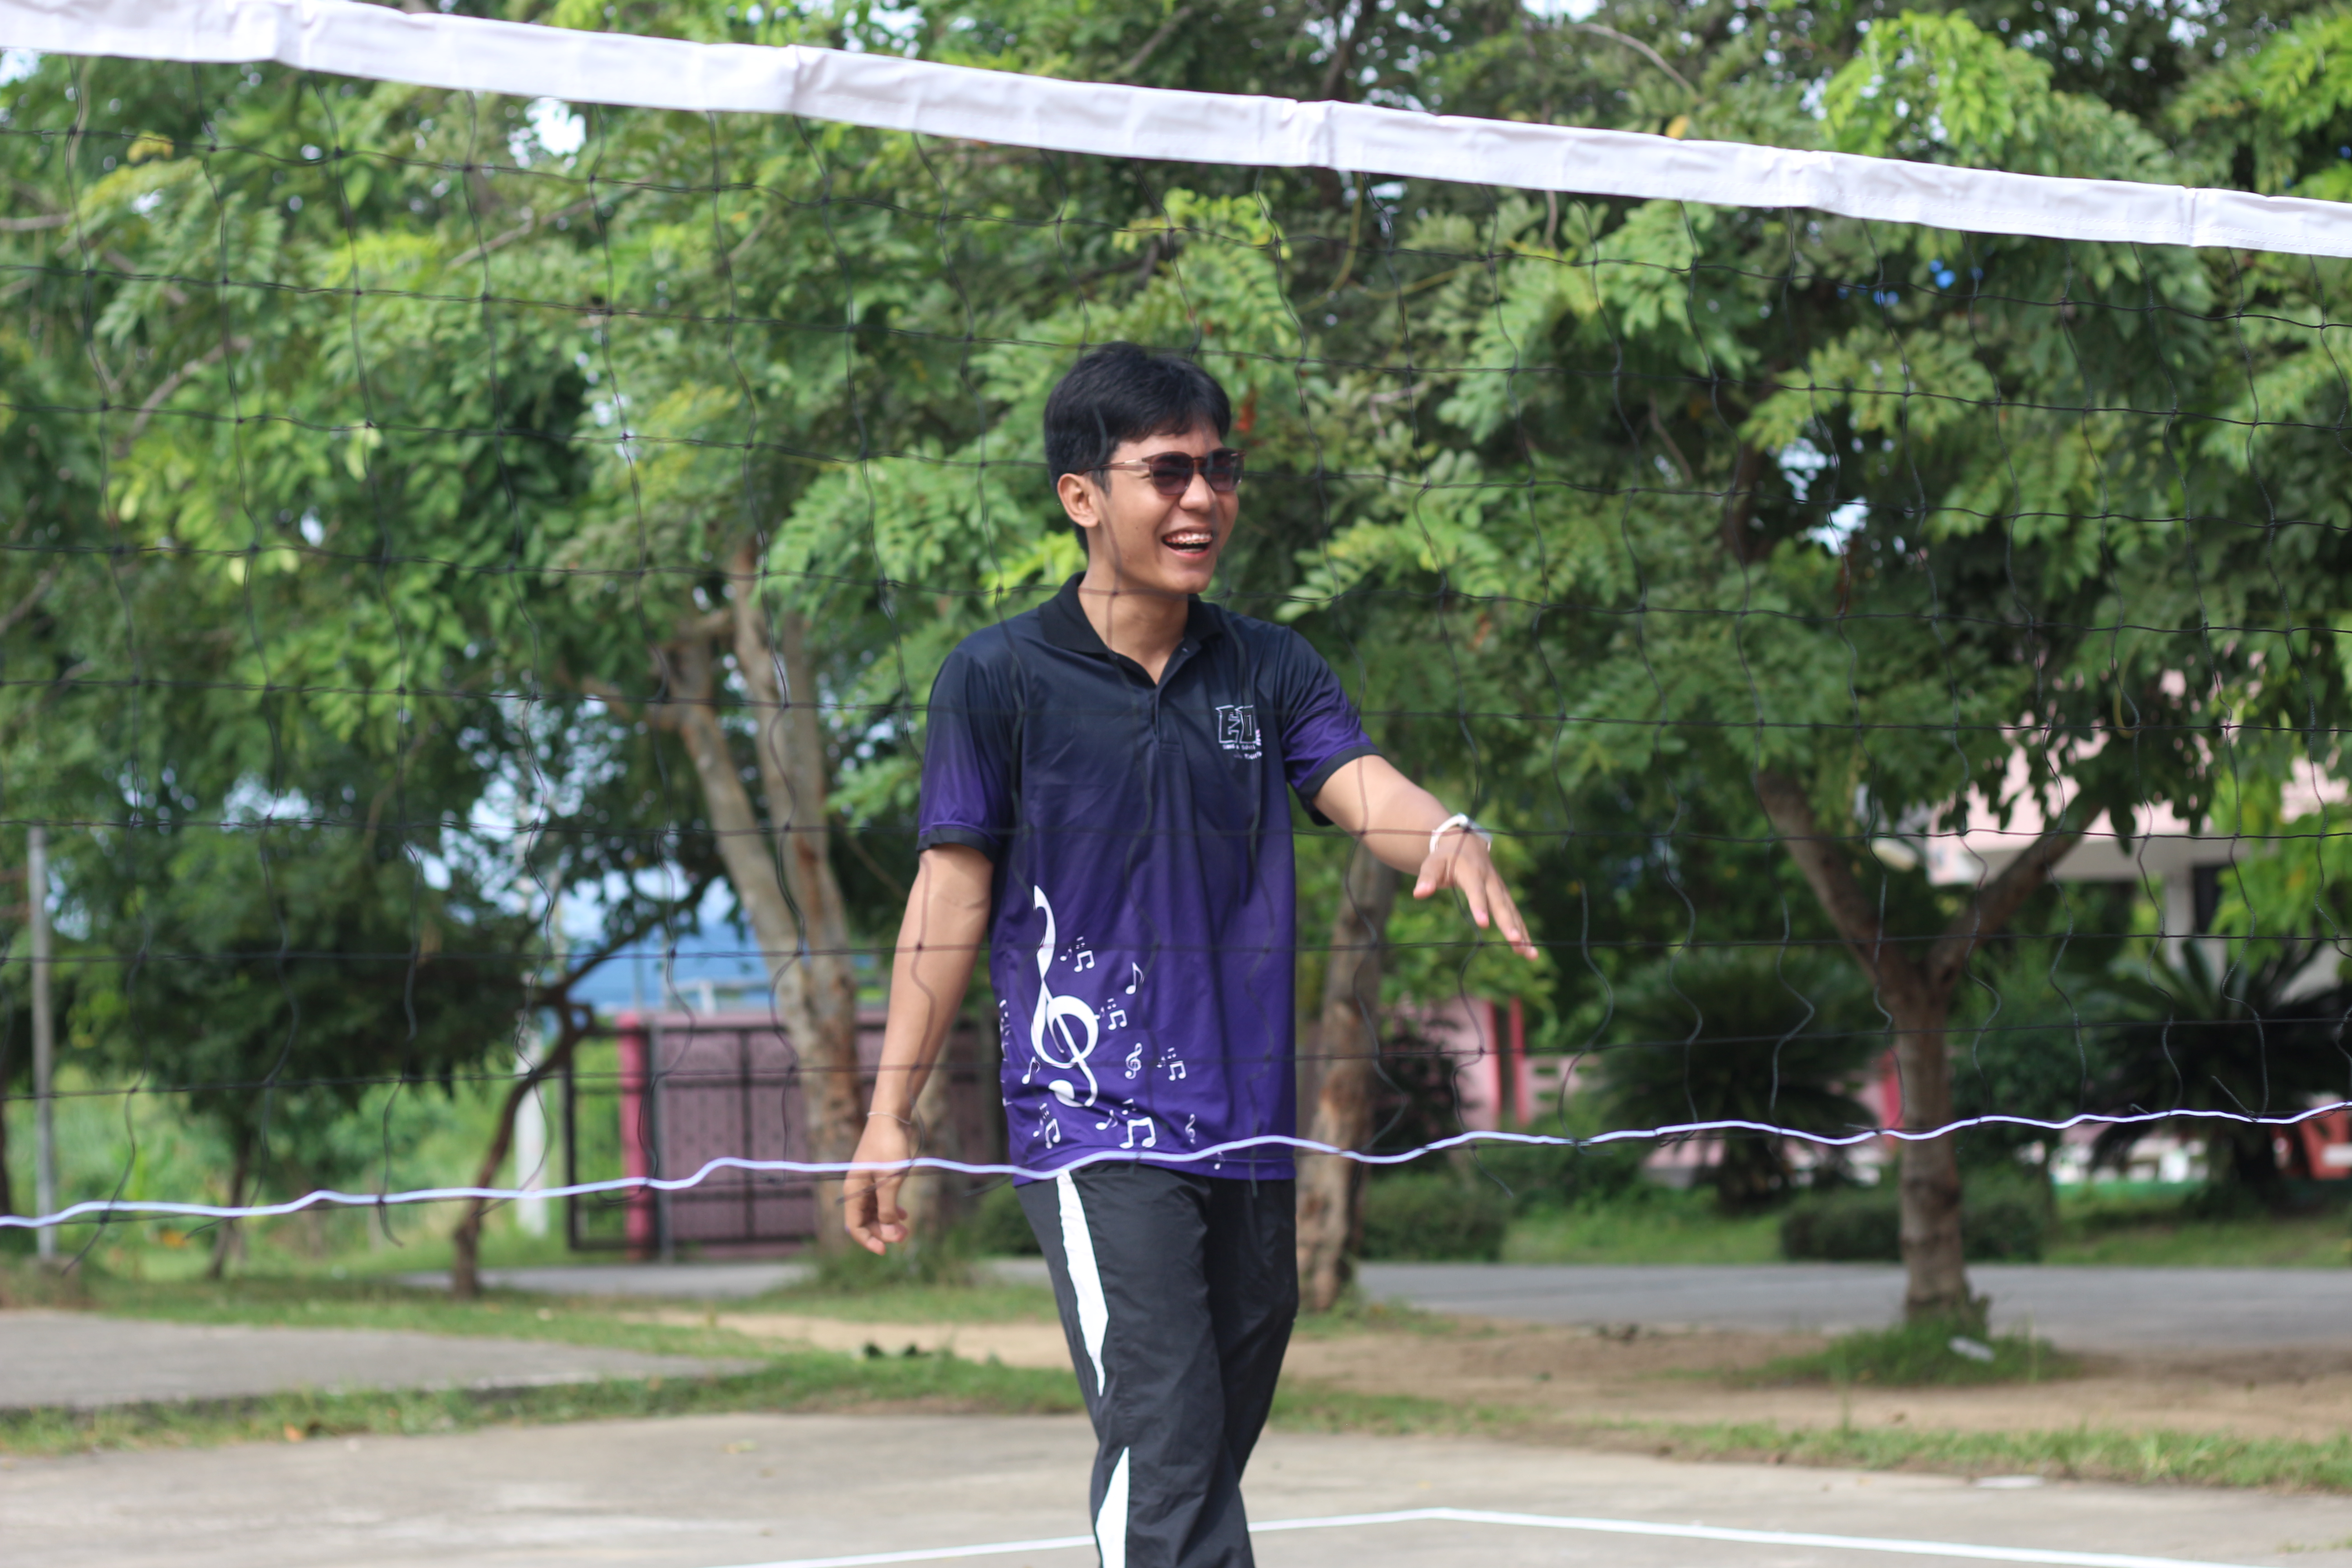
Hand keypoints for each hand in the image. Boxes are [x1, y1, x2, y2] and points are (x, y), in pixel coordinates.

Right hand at [842, 1115, 915, 1253]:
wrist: (891, 1119)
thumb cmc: (889, 1147)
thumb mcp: (890, 1180)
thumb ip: (887, 1208)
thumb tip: (888, 1233)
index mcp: (853, 1192)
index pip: (854, 1226)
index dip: (868, 1240)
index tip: (885, 1250)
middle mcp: (856, 1190)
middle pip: (865, 1222)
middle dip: (882, 1232)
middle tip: (903, 1236)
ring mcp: (866, 1184)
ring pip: (874, 1213)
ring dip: (887, 1223)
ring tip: (905, 1229)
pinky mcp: (876, 1178)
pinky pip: (880, 1201)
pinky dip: (890, 1210)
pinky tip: (903, 1216)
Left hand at [1416, 827, 1538, 959]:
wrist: (1466, 844)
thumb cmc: (1445, 857)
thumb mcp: (1433, 864)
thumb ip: (1427, 878)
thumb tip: (1419, 894)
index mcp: (1472, 872)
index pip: (1476, 891)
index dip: (1479, 906)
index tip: (1483, 924)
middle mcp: (1490, 881)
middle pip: (1500, 904)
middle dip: (1508, 924)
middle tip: (1516, 941)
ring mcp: (1499, 889)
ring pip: (1512, 912)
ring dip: (1522, 932)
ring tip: (1529, 953)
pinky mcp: (1504, 897)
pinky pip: (1515, 915)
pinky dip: (1523, 932)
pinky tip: (1529, 950)